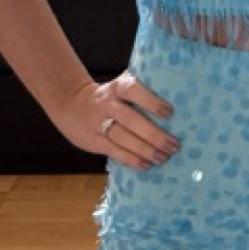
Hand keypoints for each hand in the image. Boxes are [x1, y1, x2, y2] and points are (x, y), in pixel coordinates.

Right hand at [54, 71, 179, 170]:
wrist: (70, 103)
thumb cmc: (110, 96)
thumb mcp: (121, 85)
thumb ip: (143, 87)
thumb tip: (178, 93)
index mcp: (118, 87)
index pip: (133, 91)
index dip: (151, 101)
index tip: (169, 112)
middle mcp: (107, 103)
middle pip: (131, 120)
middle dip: (154, 134)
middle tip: (174, 145)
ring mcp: (98, 122)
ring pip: (122, 138)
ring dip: (145, 150)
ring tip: (163, 158)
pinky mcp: (93, 140)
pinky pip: (114, 151)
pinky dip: (131, 159)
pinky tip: (146, 164)